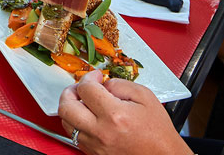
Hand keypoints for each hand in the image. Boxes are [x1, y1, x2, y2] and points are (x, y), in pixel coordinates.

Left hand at [57, 71, 190, 154]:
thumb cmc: (157, 131)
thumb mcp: (145, 97)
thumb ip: (120, 84)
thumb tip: (102, 82)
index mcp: (114, 115)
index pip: (86, 89)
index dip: (88, 77)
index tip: (95, 77)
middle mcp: (101, 132)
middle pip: (66, 107)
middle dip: (70, 91)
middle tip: (80, 87)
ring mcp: (95, 144)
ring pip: (66, 122)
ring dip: (71, 108)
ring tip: (82, 101)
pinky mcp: (93, 153)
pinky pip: (74, 135)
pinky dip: (76, 122)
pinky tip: (87, 117)